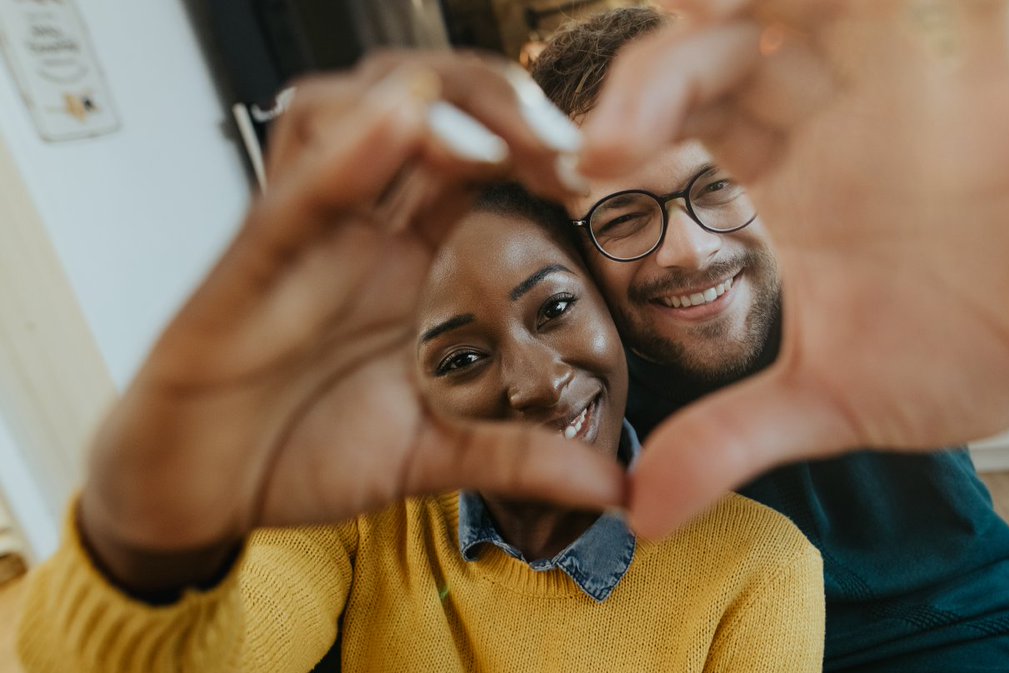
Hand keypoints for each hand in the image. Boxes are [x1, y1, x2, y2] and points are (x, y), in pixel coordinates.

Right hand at [81, 55, 621, 588]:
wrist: (201, 493)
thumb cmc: (303, 449)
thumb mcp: (432, 455)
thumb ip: (520, 457)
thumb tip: (617, 485)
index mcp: (407, 255)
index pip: (479, 156)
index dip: (540, 144)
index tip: (596, 176)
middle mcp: (360, 228)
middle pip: (426, 106)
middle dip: (500, 99)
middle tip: (564, 146)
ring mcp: (306, 239)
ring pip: (355, 112)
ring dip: (433, 106)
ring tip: (499, 143)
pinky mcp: (248, 268)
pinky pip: (295, 191)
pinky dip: (346, 154)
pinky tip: (398, 124)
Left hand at [580, 0, 1008, 536]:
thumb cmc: (957, 358)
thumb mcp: (830, 396)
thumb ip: (730, 437)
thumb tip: (642, 514)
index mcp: (779, 181)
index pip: (676, 120)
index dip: (620, 126)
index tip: (579, 172)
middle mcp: (826, 118)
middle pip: (720, 49)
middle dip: (658, 73)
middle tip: (614, 136)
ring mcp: (901, 81)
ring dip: (753, 3)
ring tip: (699, 17)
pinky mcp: (989, 61)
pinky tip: (851, 1)